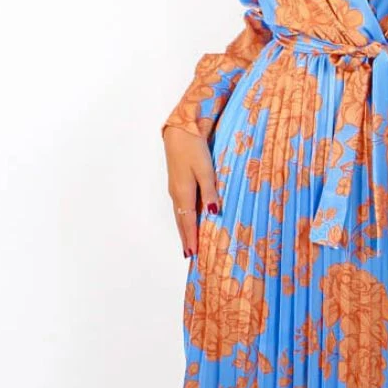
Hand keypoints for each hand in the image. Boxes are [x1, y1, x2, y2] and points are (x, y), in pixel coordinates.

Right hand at [163, 119, 218, 257]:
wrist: (179, 131)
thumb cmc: (194, 149)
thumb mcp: (205, 170)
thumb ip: (210, 192)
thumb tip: (212, 213)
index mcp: (183, 192)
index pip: (188, 221)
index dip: (191, 238)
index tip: (193, 254)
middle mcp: (176, 194)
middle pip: (181, 221)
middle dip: (185, 238)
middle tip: (189, 255)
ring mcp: (175, 188)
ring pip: (179, 214)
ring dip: (184, 230)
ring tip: (188, 243)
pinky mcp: (177, 183)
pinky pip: (180, 206)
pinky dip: (183, 218)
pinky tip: (187, 220)